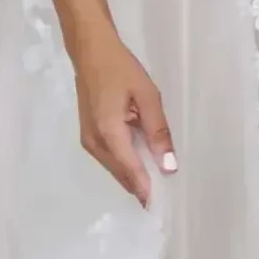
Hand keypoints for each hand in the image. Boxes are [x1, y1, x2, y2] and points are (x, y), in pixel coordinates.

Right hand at [52, 0, 176, 205]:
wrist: (90, 51)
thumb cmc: (121, 69)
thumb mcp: (148, 96)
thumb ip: (158, 132)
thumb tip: (169, 166)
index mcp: (109, 133)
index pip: (131, 171)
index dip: (147, 190)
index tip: (161, 208)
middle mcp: (95, 142)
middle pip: (121, 174)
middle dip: (141, 187)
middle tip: (164, 200)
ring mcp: (89, 140)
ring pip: (115, 168)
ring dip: (133, 177)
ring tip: (156, 185)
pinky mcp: (89, 135)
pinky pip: (109, 158)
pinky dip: (125, 164)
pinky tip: (141, 164)